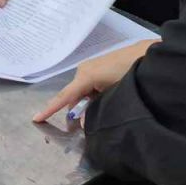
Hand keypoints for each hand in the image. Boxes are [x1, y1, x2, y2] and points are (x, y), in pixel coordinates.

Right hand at [33, 39, 157, 123]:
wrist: (150, 56)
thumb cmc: (131, 73)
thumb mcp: (112, 94)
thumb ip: (96, 108)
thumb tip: (86, 120)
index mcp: (85, 76)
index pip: (64, 96)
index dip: (50, 109)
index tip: (36, 119)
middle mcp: (84, 70)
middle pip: (73, 96)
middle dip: (76, 111)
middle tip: (84, 128)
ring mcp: (92, 67)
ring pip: (83, 92)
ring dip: (87, 104)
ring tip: (99, 115)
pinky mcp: (101, 67)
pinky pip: (91, 86)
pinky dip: (93, 96)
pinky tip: (105, 102)